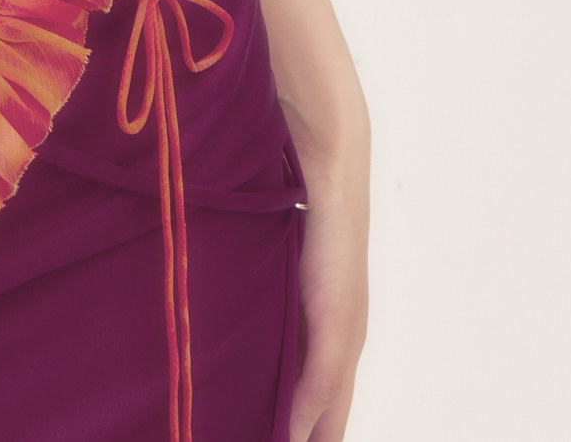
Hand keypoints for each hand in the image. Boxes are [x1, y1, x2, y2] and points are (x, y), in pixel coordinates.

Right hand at [288, 131, 368, 440]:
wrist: (328, 156)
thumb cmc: (299, 197)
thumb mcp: (275, 257)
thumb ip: (262, 292)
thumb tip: (225, 316)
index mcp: (329, 325)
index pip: (320, 398)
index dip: (299, 425)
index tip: (270, 438)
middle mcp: (344, 334)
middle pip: (329, 412)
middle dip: (302, 434)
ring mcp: (345, 325)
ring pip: (329, 403)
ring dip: (305, 431)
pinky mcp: (339, 312)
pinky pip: (324, 374)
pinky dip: (308, 406)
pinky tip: (293, 431)